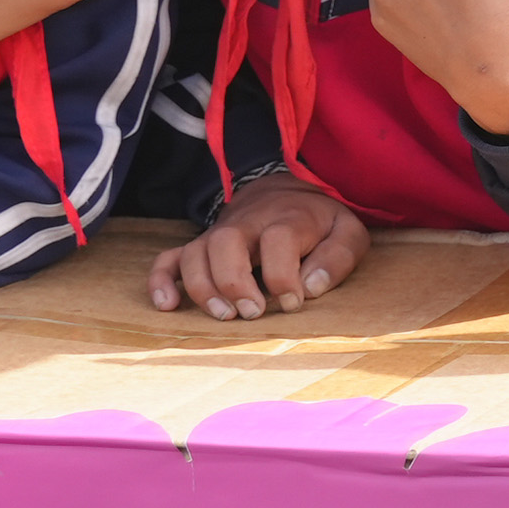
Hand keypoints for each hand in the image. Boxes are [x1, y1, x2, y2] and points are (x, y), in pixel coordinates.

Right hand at [147, 184, 371, 319]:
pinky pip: (168, 258)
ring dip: (202, 287)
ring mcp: (218, 234)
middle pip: (226, 242)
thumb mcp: (347, 231)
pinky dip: (161, 281)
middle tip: (251, 312)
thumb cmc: (318, 222)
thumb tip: (313, 287)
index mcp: (288, 218)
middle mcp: (247, 224)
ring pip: (195, 253)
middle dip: (234, 281)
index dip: (284, 277)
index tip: (293, 302)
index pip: (278, 240)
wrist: (284, 192)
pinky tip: (167, 306)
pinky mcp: (200, 246)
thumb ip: (339, 257)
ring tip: (223, 315)